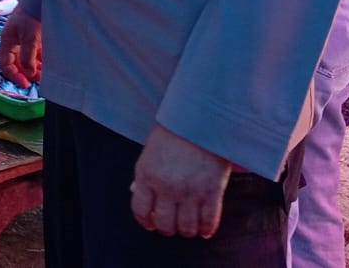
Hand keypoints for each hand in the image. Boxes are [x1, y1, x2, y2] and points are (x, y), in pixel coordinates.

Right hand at [0, 8, 41, 87]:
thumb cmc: (32, 14)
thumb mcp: (29, 37)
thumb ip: (28, 56)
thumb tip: (29, 73)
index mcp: (8, 41)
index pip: (5, 64)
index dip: (13, 75)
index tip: (25, 84)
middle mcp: (15, 42)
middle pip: (17, 64)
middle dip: (27, 73)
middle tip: (39, 79)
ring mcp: (25, 40)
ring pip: (28, 60)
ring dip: (35, 68)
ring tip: (45, 73)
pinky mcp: (36, 38)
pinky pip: (36, 54)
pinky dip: (41, 61)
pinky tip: (49, 64)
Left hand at [131, 124, 231, 238]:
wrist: (202, 118)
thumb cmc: (174, 132)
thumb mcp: (150, 152)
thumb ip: (145, 174)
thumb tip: (136, 192)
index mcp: (146, 175)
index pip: (140, 211)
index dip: (146, 221)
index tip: (151, 222)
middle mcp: (166, 187)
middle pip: (165, 225)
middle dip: (168, 228)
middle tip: (173, 223)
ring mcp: (190, 191)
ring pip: (187, 229)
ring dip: (187, 231)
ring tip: (189, 225)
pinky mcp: (212, 192)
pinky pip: (209, 222)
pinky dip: (206, 229)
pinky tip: (205, 227)